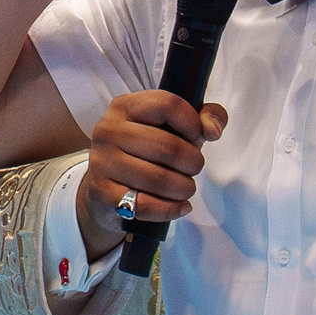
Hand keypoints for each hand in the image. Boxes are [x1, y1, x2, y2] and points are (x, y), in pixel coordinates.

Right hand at [77, 90, 228, 257]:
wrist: (105, 187)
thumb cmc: (145, 152)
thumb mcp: (171, 125)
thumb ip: (205, 116)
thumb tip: (213, 130)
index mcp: (125, 106)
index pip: (168, 105)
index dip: (193, 123)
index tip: (198, 138)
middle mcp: (108, 131)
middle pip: (167, 146)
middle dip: (192, 162)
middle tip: (193, 168)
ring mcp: (102, 162)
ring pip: (158, 179)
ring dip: (184, 188)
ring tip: (187, 188)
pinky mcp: (103, 192)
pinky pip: (146, 205)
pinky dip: (171, 209)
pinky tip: (181, 206)